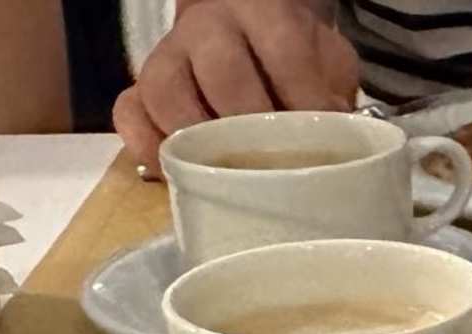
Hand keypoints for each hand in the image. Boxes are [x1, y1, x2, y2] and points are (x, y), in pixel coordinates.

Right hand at [115, 0, 361, 169]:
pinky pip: (129, 112)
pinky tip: (172, 175)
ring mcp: (168, 57)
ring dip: (196, 141)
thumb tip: (342, 137)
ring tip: (223, 178)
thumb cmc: (289, 59)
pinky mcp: (141, 88)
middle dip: (251, 126)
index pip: (282, 48)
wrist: (243, 33)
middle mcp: (207, 29)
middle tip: (273, 170)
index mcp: (261, 12)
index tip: (321, 140)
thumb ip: (334, 90)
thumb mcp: (323, 61)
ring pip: (165, 91)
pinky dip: (145, 146)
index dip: (303, 97)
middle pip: (222, 71)